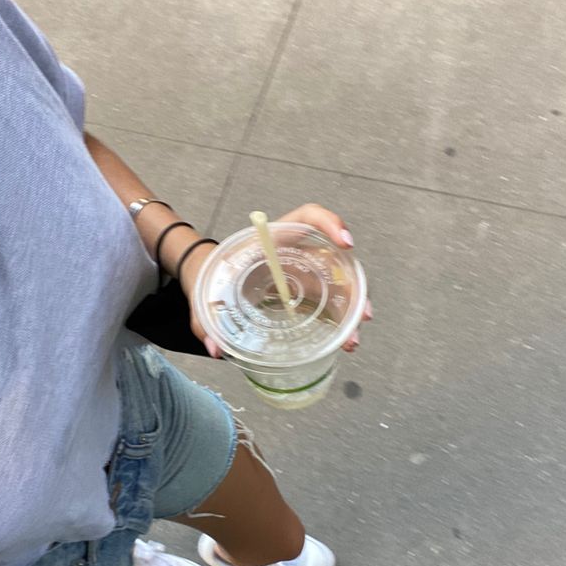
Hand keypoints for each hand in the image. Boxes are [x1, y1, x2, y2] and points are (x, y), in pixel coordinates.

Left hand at [183, 204, 371, 356]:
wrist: (210, 281)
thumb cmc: (211, 278)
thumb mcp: (204, 295)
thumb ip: (205, 320)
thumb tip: (214, 347)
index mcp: (270, 241)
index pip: (306, 218)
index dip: (329, 224)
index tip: (345, 241)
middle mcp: (292, 254)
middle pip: (331, 262)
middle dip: (351, 287)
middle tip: (362, 314)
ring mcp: (300, 274)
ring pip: (334, 287)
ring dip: (349, 311)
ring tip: (352, 339)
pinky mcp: (302, 293)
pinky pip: (326, 303)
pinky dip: (337, 322)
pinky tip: (343, 341)